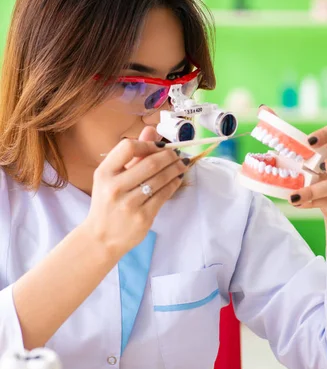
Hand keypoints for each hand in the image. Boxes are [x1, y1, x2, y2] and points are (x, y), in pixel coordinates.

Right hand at [83, 129, 187, 258]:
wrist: (101, 238)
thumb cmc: (107, 203)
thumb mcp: (111, 177)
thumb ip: (132, 154)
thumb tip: (151, 130)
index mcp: (104, 173)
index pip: (127, 147)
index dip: (147, 144)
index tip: (159, 146)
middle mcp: (115, 187)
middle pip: (150, 163)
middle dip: (169, 156)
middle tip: (178, 153)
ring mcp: (129, 204)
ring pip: (160, 179)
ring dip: (176, 168)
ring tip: (182, 163)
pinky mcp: (143, 217)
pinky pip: (164, 195)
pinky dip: (174, 184)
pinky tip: (178, 178)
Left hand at [289, 123, 326, 218]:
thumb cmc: (315, 171)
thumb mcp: (302, 154)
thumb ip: (286, 133)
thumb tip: (263, 109)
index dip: (325, 134)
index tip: (309, 141)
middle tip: (318, 168)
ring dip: (315, 191)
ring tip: (294, 197)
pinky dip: (314, 204)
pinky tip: (299, 203)